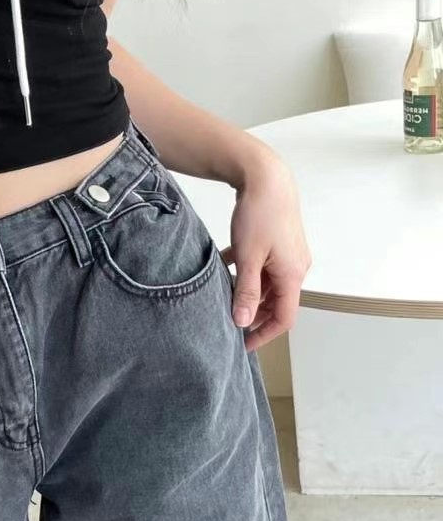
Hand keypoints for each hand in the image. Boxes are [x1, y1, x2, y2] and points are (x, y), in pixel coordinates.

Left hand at [221, 152, 311, 352]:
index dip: (264, 334)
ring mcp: (288, 254)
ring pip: (268, 283)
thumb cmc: (260, 213)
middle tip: (230, 323)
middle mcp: (296, 267)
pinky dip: (246, 272)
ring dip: (248, 292)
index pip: (284, 318)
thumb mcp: (248, 258)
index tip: (243, 344)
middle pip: (277, 302)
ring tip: (224, 297)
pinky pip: (263, 265)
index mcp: (292, 275)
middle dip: (255, 315)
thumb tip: (244, 322)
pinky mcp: (278, 242)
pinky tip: (224, 268)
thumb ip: (247, 292)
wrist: (266, 176)